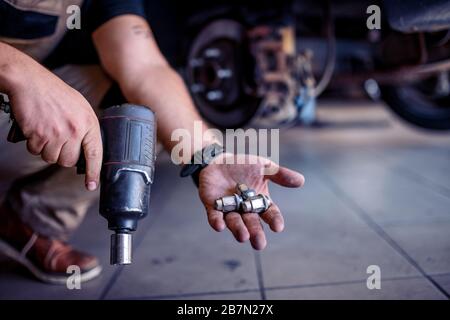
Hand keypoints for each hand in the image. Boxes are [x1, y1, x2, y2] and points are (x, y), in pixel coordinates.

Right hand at [4, 52, 101, 190]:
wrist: (29, 81)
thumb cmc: (54, 93)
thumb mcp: (80, 108)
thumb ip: (85, 128)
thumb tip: (86, 150)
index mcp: (89, 122)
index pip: (95, 153)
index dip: (94, 172)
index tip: (92, 185)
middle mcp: (75, 129)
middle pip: (69, 161)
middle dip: (61, 155)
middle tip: (56, 138)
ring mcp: (57, 133)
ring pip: (51, 158)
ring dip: (46, 149)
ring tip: (46, 129)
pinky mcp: (39, 135)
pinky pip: (36, 151)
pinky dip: (34, 143)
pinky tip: (36, 127)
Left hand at [198, 153, 304, 249]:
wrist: (218, 160)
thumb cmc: (244, 165)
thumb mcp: (264, 167)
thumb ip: (280, 175)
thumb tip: (301, 181)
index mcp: (260, 202)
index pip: (270, 213)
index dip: (274, 220)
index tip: (278, 227)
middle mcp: (245, 209)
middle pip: (252, 224)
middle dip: (256, 234)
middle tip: (259, 244)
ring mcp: (229, 209)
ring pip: (235, 223)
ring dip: (238, 230)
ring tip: (243, 237)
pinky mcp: (213, 206)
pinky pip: (215, 216)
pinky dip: (217, 221)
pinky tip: (220, 226)